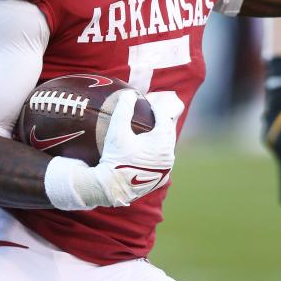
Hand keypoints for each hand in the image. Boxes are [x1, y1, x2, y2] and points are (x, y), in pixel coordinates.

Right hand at [93, 90, 183, 206]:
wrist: (111, 187)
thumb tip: (129, 93)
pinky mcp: (161, 178)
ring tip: (150, 129)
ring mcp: (167, 168)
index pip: (164, 117)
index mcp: (162, 142)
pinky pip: (163, 160)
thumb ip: (123, 109)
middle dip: (160, 121)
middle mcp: (169, 155)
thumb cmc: (115, 157)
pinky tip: (149, 149)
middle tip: (150, 113)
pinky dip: (158, 152)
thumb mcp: (117, 130)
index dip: (156, 108)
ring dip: (160, 137)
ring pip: (166, 146)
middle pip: (168, 131)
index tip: (148, 102)